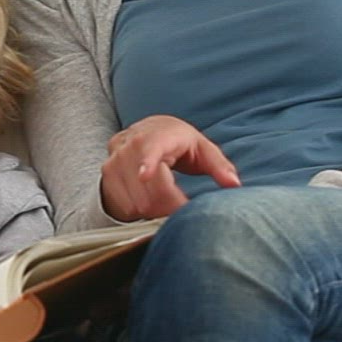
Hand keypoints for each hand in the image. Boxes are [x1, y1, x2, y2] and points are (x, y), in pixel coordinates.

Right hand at [98, 115, 239, 220]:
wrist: (144, 130)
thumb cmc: (178, 142)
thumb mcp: (202, 148)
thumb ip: (219, 166)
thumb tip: (234, 185)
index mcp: (159, 134)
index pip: (150, 147)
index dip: (147, 162)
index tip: (145, 175)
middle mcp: (131, 143)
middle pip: (148, 188)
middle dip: (169, 206)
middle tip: (182, 208)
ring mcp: (115, 158)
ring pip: (135, 201)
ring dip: (155, 211)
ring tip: (167, 201)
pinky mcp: (106, 173)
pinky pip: (123, 205)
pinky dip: (140, 211)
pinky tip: (149, 201)